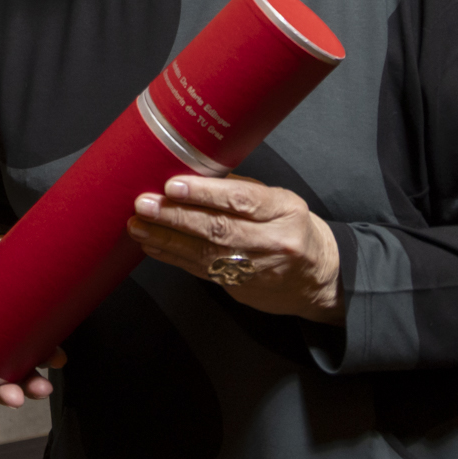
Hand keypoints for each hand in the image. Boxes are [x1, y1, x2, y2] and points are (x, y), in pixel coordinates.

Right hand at [0, 238, 62, 405]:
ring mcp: (5, 340)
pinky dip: (48, 357)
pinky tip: (59, 357)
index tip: (11, 395)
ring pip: (19, 370)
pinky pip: (35, 351)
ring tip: (53, 375)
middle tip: (41, 389)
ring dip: (36, 379)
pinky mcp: (25, 332)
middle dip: (21, 388)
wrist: (2, 249)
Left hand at [128, 174, 343, 321]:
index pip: (241, 200)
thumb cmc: (291, 228)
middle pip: (219, 228)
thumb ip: (240, 189)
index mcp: (284, 211)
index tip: (173, 185)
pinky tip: (152, 245)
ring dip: (166, 238)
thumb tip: (192, 172)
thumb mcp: (279, 201)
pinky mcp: (240, 287)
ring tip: (138, 226)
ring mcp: (256, 268)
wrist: (319, 277)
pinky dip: (173, 257)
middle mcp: (273, 241)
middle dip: (176, 216)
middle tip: (145, 204)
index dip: (205, 193)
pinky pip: (201, 270)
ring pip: (205, 253)